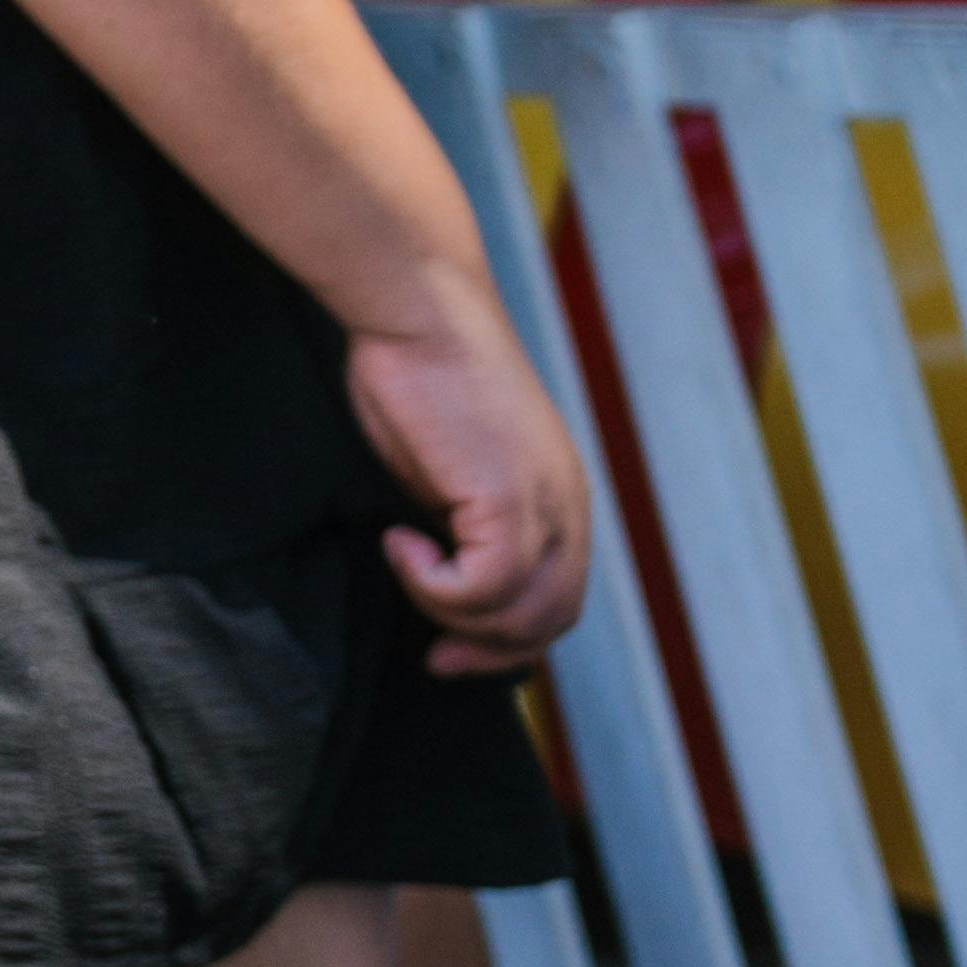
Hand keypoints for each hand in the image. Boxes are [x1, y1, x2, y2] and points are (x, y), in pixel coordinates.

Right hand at [343, 294, 589, 671]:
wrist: (419, 309)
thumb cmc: (419, 368)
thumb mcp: (449, 461)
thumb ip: (462, 514)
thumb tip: (444, 561)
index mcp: (561, 498)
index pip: (558, 600)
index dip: (509, 640)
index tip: (448, 649)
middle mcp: (567, 509)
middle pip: (552, 619)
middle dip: (491, 651)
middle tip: (434, 656)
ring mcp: (545, 507)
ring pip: (521, 615)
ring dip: (452, 612)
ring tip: (406, 561)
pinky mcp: (508, 501)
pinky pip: (482, 587)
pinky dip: (433, 582)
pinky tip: (399, 540)